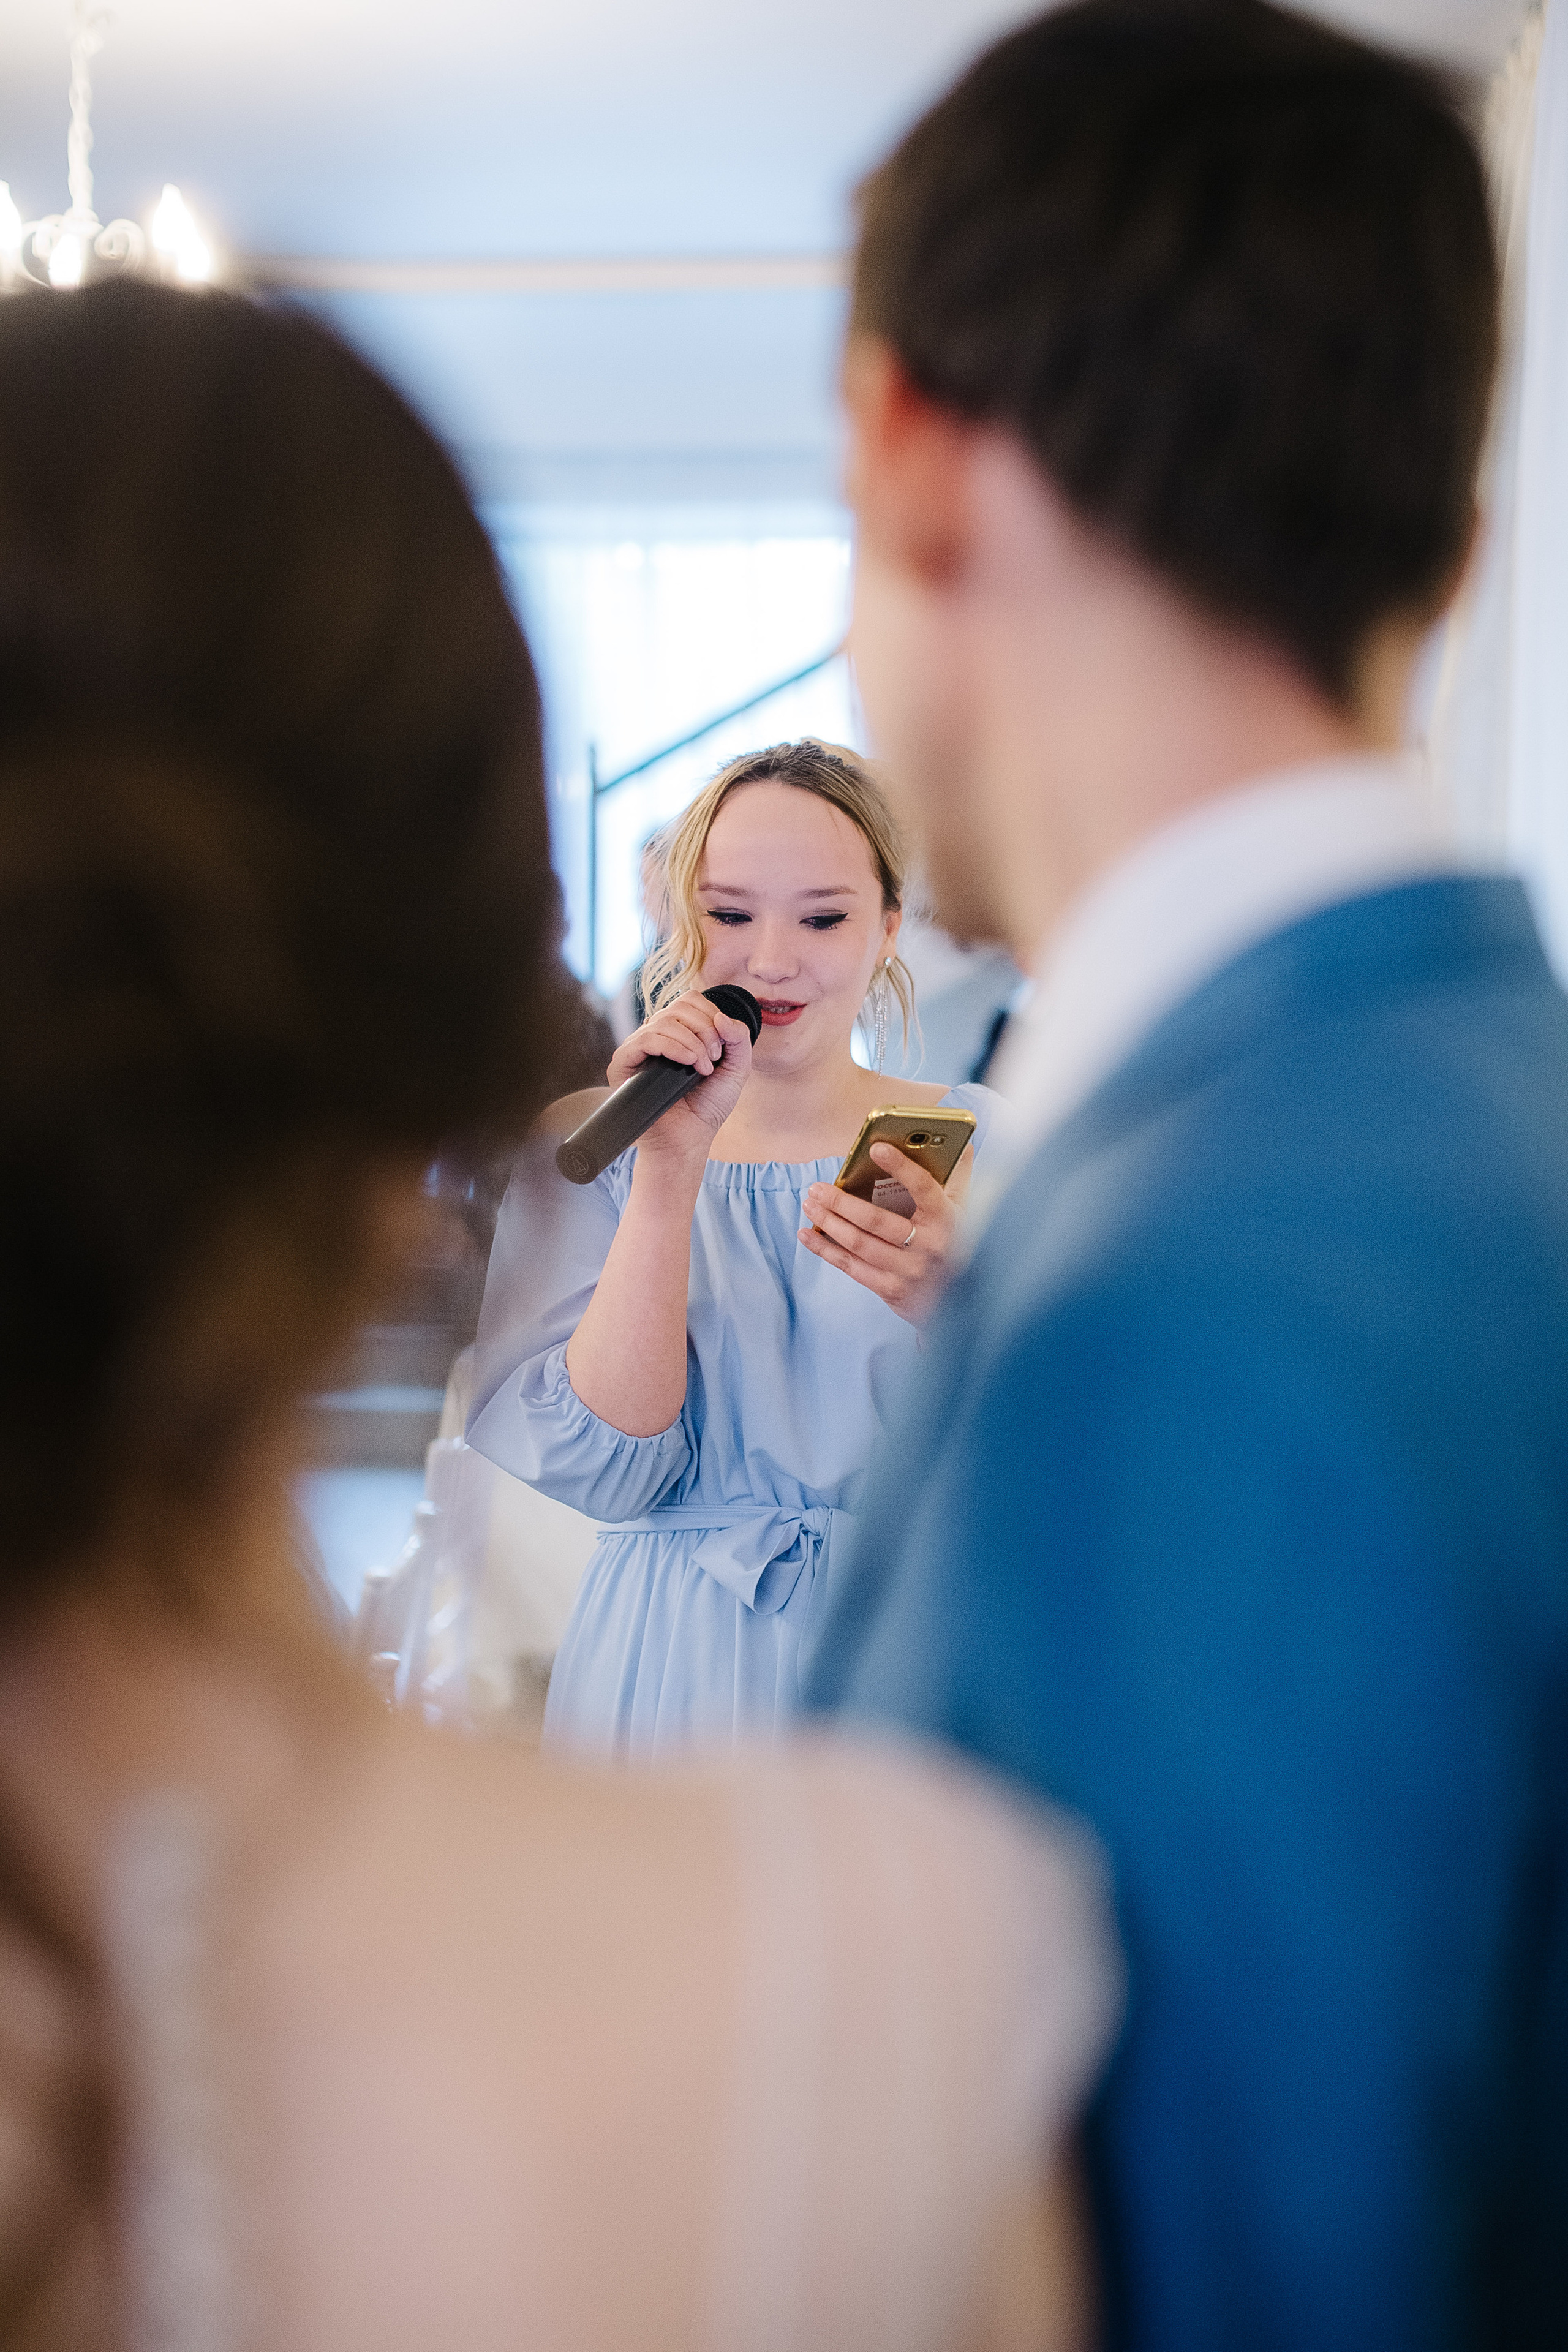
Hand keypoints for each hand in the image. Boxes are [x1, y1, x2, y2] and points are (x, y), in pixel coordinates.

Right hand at [609, 994, 752, 1170]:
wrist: (688, 1141)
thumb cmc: (707, 1108)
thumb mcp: (735, 1070)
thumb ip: (739, 1039)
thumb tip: (721, 1016)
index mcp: (678, 1032)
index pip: (690, 1000)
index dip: (710, 1015)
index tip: (721, 1047)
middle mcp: (656, 1035)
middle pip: (679, 1005)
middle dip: (705, 1029)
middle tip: (714, 1058)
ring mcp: (637, 1048)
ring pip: (663, 1021)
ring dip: (692, 1042)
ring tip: (702, 1067)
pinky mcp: (622, 1064)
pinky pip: (644, 1039)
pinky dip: (672, 1046)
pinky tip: (688, 1063)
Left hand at [799, 1142, 968, 1323]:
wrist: (964, 1302)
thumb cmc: (959, 1244)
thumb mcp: (966, 1211)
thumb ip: (959, 1178)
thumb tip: (961, 1144)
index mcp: (947, 1221)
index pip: (923, 1188)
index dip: (901, 1167)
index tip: (876, 1148)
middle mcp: (928, 1246)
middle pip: (876, 1221)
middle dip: (841, 1202)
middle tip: (817, 1187)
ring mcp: (908, 1271)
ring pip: (859, 1244)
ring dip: (829, 1222)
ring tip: (810, 1204)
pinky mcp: (891, 1289)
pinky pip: (851, 1267)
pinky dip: (825, 1250)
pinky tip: (807, 1234)